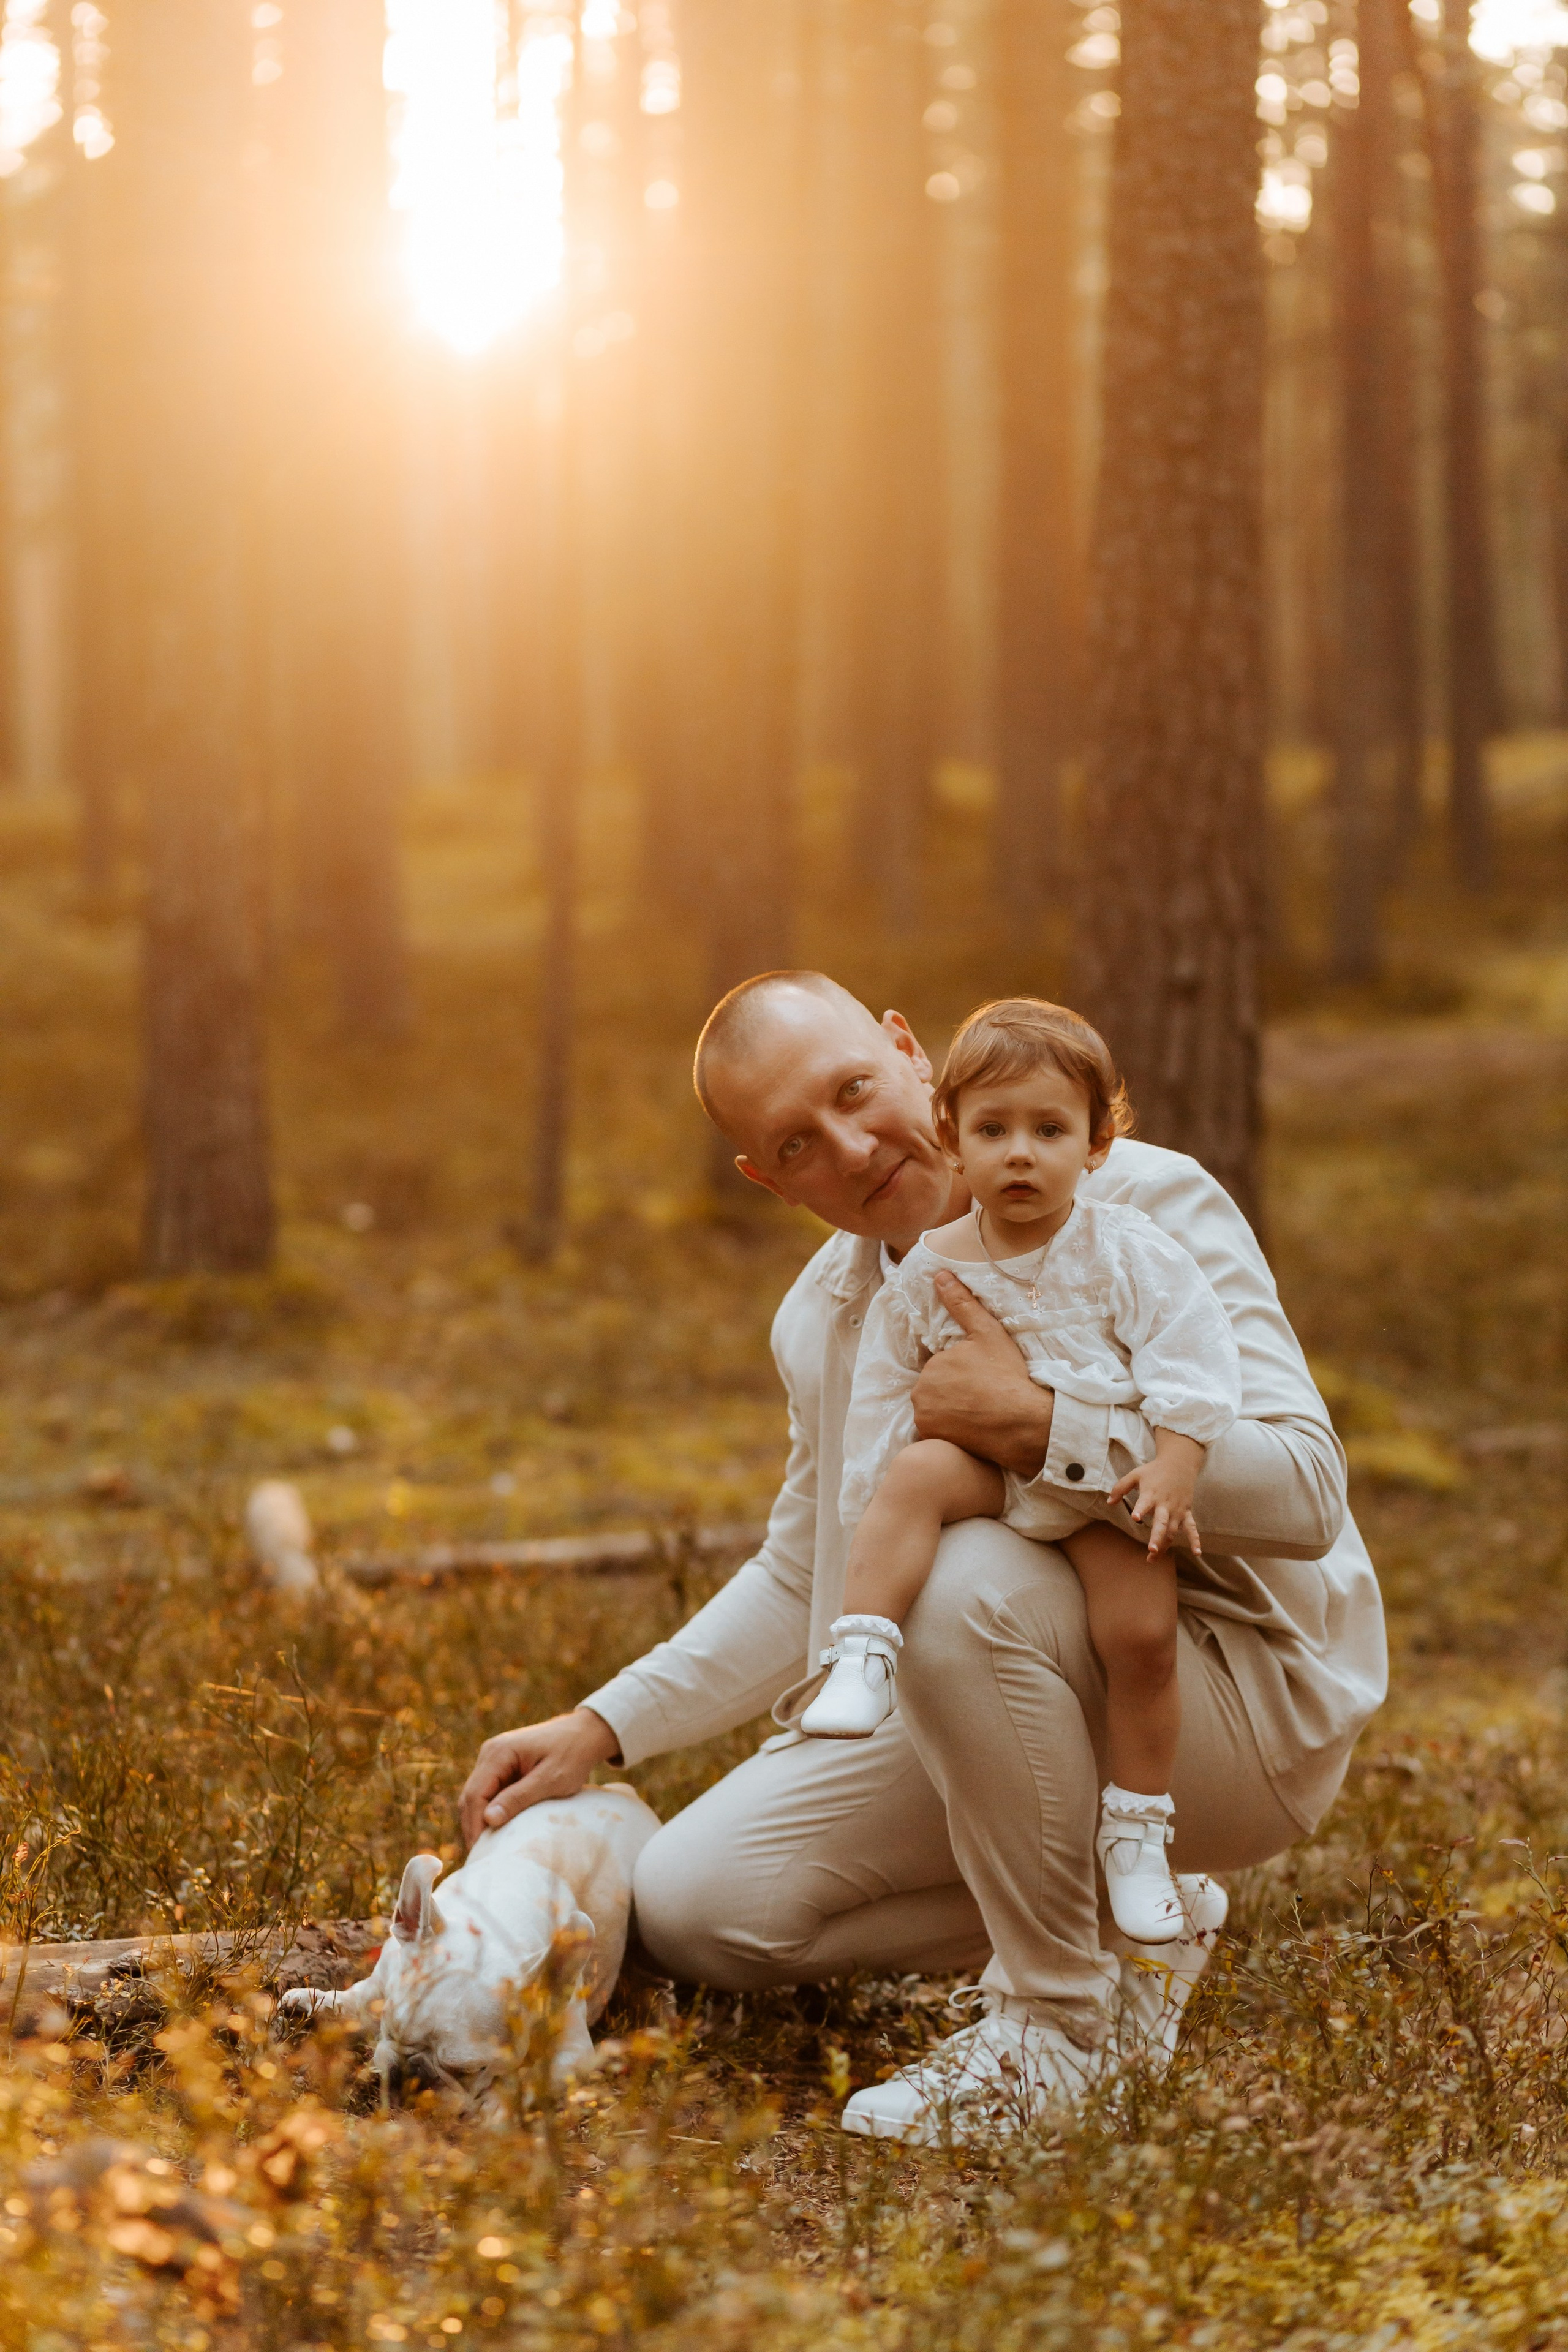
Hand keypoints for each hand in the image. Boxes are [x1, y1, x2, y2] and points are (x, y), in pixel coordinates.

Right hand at [458, 1708, 619, 1846]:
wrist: (585, 1734)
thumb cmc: (572, 1754)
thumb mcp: (551, 1780)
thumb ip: (519, 1798)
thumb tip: (488, 1819)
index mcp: (499, 1753)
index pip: (475, 1795)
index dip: (476, 1825)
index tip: (483, 1852)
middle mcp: (490, 1754)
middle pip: (471, 1797)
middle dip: (474, 1827)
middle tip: (482, 1858)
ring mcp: (494, 1760)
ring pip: (477, 1797)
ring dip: (480, 1822)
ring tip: (488, 1850)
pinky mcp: (501, 1768)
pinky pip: (489, 1794)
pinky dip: (490, 1813)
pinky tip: (497, 1833)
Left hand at [910, 1271, 1053, 1476]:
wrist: (1023, 1424)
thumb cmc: (1007, 1375)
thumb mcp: (987, 1333)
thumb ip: (961, 1304)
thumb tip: (939, 1275)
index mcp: (930, 1366)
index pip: (941, 1367)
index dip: (962, 1370)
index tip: (983, 1377)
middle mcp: (920, 1394)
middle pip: (936, 1389)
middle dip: (954, 1390)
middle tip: (984, 1394)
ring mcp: (925, 1421)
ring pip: (936, 1410)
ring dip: (952, 1410)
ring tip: (981, 1411)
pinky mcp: (935, 1442)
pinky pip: (939, 1432)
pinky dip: (951, 1429)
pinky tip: (974, 1427)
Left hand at [1108, 1459, 1201, 1559]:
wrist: (1179, 1463)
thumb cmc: (1154, 1471)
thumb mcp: (1135, 1475)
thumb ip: (1120, 1488)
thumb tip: (1108, 1502)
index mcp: (1151, 1494)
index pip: (1145, 1503)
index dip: (1140, 1510)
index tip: (1135, 1517)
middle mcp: (1165, 1504)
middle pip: (1161, 1523)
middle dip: (1157, 1537)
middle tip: (1151, 1549)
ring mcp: (1177, 1510)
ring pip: (1172, 1531)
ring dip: (1165, 1545)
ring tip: (1154, 1557)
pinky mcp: (1186, 1513)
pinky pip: (1192, 1529)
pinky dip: (1195, 1540)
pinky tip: (1197, 1553)